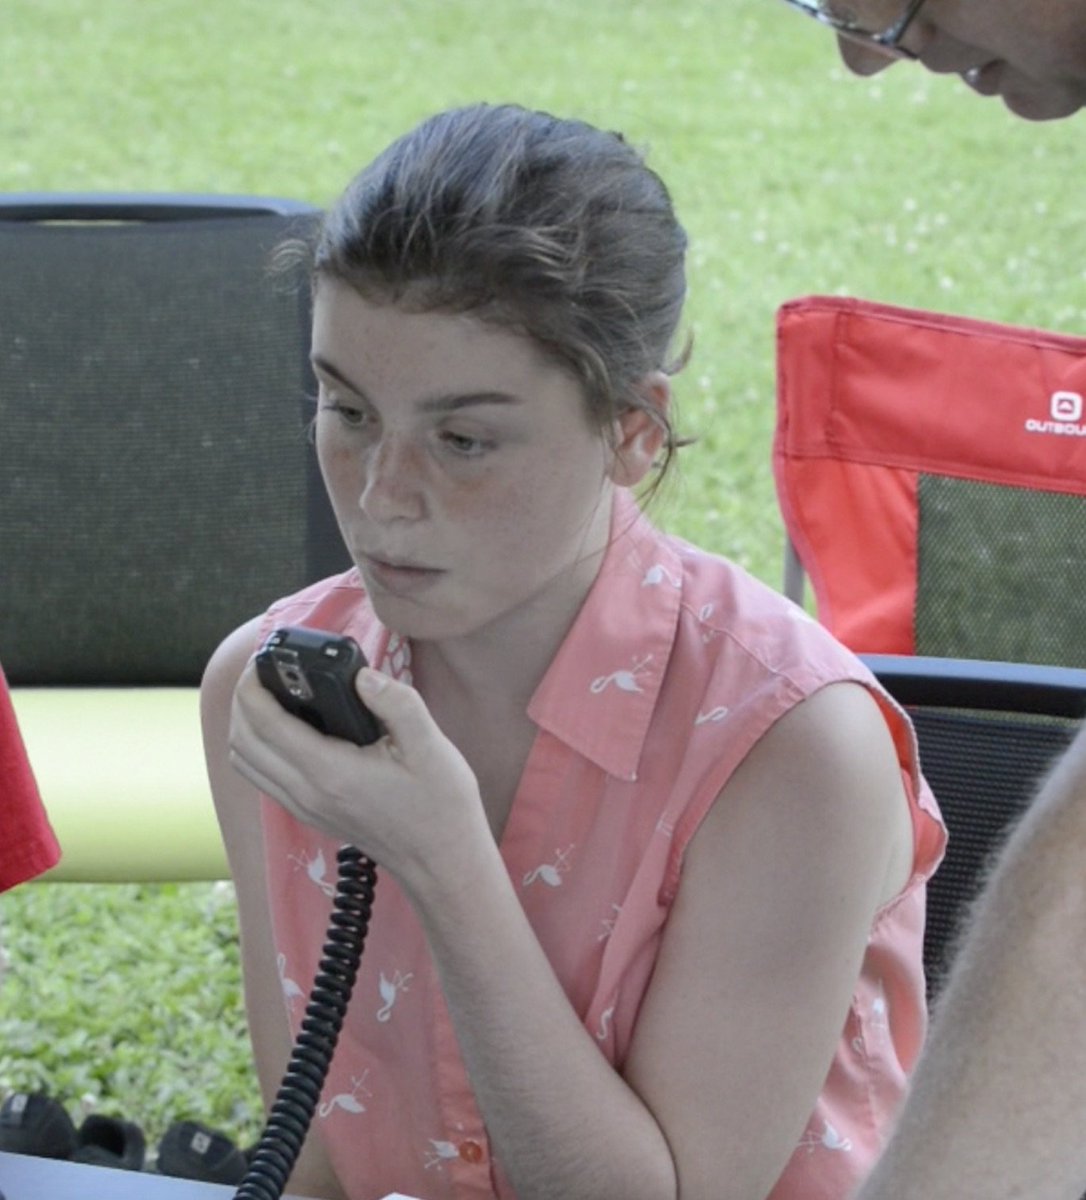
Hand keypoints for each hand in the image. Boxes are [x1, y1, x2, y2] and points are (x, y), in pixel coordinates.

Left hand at [228, 661, 489, 887]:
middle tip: (267, 669)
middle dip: (243, 698)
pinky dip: (258, 746)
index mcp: (330, 771)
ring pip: (245, 761)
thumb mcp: (431, 746)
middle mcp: (306, 792)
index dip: (253, 684)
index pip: (264, 722)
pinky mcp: (310, 813)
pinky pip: (262, 776)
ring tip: (273, 693)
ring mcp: (304, 807)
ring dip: (245, 723)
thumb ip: (397, 703)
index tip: (265, 657)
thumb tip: (361, 675)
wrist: (442, 863)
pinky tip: (289, 726)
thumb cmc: (440, 806)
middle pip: (242, 740)